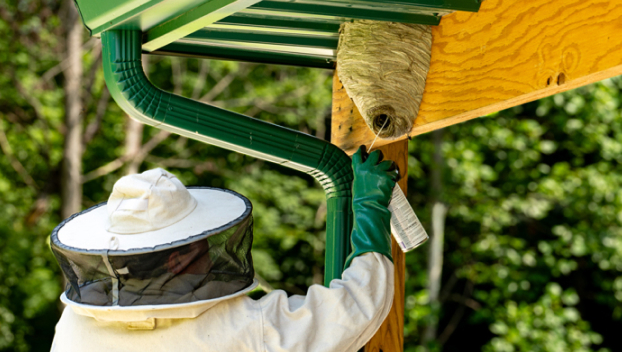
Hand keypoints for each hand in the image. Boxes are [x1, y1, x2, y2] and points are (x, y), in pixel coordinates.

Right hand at [344, 145, 396, 267]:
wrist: (368, 208)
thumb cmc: (361, 200)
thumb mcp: (357, 185)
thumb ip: (361, 175)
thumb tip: (365, 170)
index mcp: (358, 170)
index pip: (358, 155)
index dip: (361, 150)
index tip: (363, 147)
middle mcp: (368, 168)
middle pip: (376, 154)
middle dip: (379, 156)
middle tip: (381, 161)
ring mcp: (378, 172)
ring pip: (388, 162)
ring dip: (389, 167)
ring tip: (388, 174)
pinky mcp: (388, 177)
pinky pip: (394, 173)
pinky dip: (394, 176)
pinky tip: (393, 181)